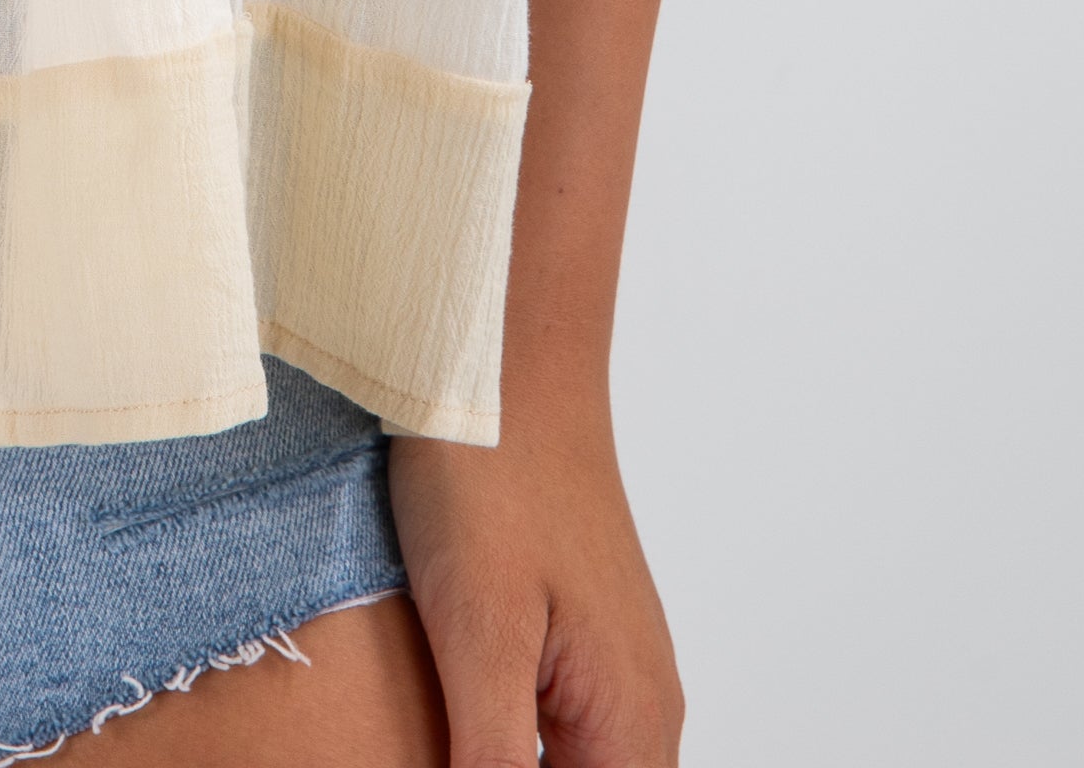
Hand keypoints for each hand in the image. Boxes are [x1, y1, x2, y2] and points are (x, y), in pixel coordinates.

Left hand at [386, 400, 683, 767]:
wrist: (501, 356)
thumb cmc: (491, 473)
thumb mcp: (479, 631)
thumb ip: (491, 761)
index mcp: (632, 724)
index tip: (461, 755)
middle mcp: (642, 709)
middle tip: (441, 743)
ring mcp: (614, 670)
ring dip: (505, 761)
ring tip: (441, 737)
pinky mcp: (578, 637)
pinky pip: (560, 731)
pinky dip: (510, 746)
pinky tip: (455, 726)